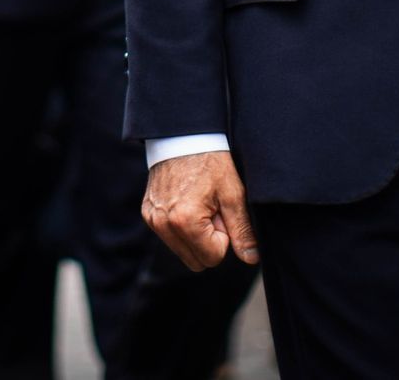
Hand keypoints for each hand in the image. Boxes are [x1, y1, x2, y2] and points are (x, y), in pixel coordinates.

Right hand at [143, 150, 258, 270]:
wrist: (182, 136)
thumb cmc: (210, 161)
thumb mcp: (233, 194)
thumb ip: (242, 230)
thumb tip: (251, 259)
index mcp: (185, 221)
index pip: (213, 258)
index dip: (224, 237)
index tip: (220, 211)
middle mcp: (163, 224)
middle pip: (196, 262)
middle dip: (208, 241)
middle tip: (212, 209)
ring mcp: (153, 219)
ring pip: (182, 251)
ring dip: (195, 235)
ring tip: (199, 204)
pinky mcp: (147, 213)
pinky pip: (170, 237)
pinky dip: (181, 227)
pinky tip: (186, 202)